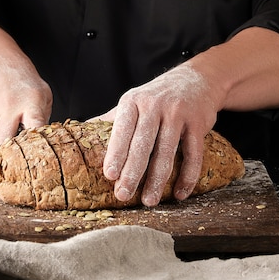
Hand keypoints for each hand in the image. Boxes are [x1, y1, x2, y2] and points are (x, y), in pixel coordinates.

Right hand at [0, 56, 52, 146]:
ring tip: (9, 121)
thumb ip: (43, 116)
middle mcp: (10, 108)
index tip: (35, 147)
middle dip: (11, 148)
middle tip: (17, 144)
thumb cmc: (22, 79)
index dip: (35, 140)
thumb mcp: (43, 93)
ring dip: (3, 136)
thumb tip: (42, 139)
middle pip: (7, 140)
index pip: (35, 127)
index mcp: (31, 103)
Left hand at [94, 65, 218, 206]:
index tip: (109, 175)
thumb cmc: (156, 96)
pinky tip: (179, 194)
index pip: (122, 130)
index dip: (116, 153)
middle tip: (123, 195)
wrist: (196, 79)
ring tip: (149, 200)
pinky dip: (187, 176)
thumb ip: (110, 119)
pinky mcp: (199, 124)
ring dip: (157, 180)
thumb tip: (80, 133)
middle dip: (133, 172)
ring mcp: (178, 114)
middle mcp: (155, 106)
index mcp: (133, 101)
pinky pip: (193, 154)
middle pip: (143, 144)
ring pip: (167, 152)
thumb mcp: (132, 101)